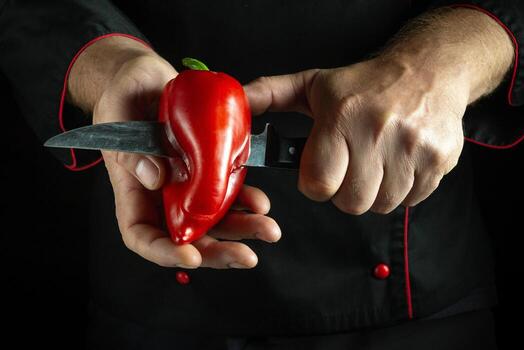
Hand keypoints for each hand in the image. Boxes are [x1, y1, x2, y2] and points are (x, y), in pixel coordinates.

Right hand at [68, 37, 280, 267]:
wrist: (146, 79)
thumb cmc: (122, 93)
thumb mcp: (115, 113)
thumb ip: (130, 149)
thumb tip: (158, 179)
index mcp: (133, 189)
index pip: (142, 235)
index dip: (164, 253)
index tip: (191, 258)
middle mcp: (162, 194)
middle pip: (187, 237)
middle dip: (217, 251)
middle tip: (246, 256)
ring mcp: (187, 184)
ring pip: (214, 220)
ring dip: (242, 229)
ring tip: (268, 230)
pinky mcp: (207, 167)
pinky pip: (227, 191)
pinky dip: (246, 199)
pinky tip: (261, 202)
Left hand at [244, 8, 513, 214]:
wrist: (426, 71)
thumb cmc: (363, 84)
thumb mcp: (311, 84)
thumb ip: (268, 95)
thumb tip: (233, 101)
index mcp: (342, 117)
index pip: (320, 184)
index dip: (315, 183)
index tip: (321, 169)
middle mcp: (380, 132)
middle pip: (352, 202)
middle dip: (344, 192)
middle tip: (349, 166)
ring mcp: (414, 148)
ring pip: (382, 205)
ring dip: (373, 192)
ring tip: (374, 163)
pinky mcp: (439, 159)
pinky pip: (412, 200)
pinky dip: (401, 190)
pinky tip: (397, 164)